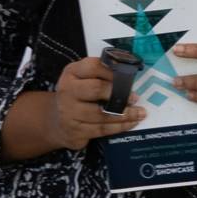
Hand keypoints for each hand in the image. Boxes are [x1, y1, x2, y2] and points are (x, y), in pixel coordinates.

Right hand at [1, 59, 142, 159]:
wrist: (56, 121)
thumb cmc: (77, 96)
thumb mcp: (82, 79)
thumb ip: (101, 74)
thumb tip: (129, 75)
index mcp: (71, 73)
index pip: (93, 66)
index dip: (113, 71)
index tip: (129, 76)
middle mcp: (67, 91)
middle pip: (96, 89)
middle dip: (119, 93)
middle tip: (135, 97)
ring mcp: (69, 113)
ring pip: (102, 114)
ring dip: (125, 114)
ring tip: (140, 113)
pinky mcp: (76, 131)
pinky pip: (102, 129)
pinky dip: (120, 127)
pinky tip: (131, 123)